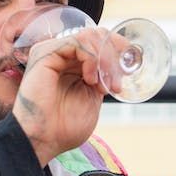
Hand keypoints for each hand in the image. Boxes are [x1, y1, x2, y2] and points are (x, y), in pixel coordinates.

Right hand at [12, 26, 128, 165]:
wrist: (44, 139)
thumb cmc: (65, 127)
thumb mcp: (93, 97)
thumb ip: (103, 78)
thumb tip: (119, 65)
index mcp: (74, 64)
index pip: (100, 40)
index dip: (119, 46)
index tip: (131, 65)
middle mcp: (63, 55)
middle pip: (98, 35)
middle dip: (115, 56)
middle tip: (116, 82)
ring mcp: (53, 52)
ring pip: (90, 36)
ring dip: (105, 60)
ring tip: (103, 85)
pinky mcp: (45, 53)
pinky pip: (77, 41)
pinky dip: (91, 58)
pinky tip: (89, 79)